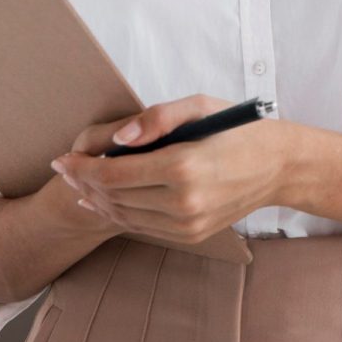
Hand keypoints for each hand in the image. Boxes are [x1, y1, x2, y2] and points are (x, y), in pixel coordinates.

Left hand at [49, 94, 302, 244]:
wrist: (279, 166)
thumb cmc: (238, 130)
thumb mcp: (200, 106)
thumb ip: (157, 117)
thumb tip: (118, 138)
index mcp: (183, 166)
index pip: (113, 174)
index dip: (81, 168)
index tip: (62, 158)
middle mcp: (184, 202)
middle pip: (113, 197)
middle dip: (83, 182)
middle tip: (65, 168)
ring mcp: (188, 224)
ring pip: (124, 216)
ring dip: (97, 200)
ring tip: (80, 183)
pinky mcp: (191, 234)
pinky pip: (143, 226)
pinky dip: (120, 213)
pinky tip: (107, 200)